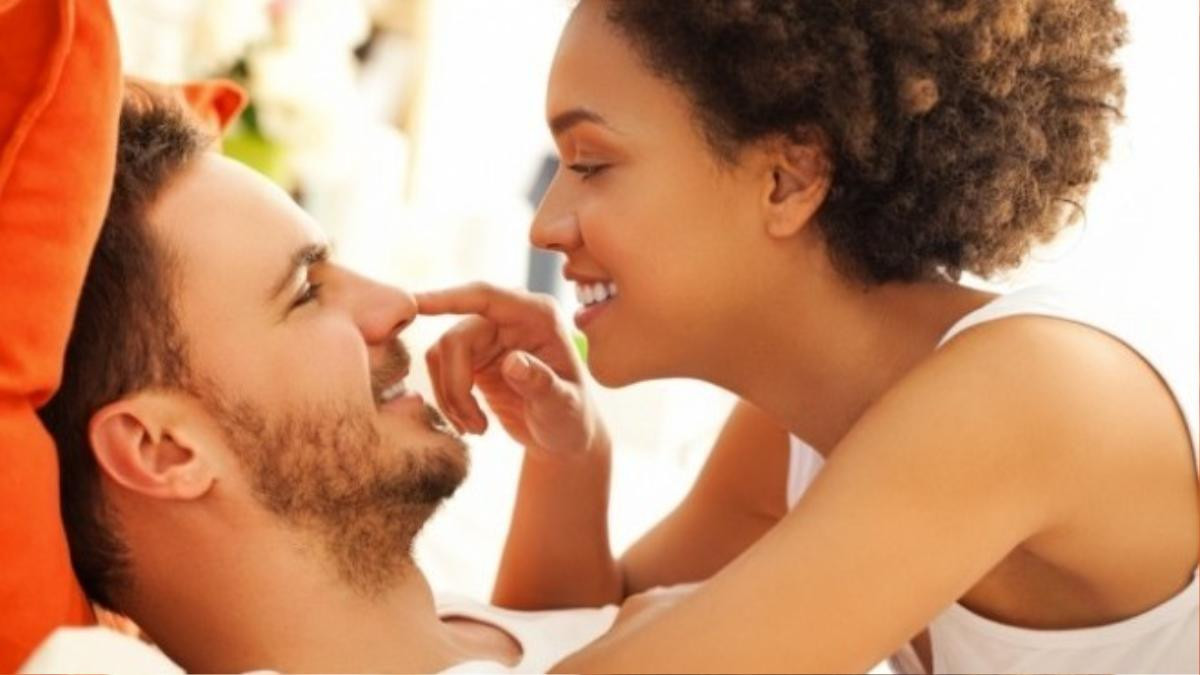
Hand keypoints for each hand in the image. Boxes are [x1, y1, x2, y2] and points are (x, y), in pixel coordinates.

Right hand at [416, 283, 607, 457]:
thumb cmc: (571, 418)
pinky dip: (449, 400)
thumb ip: (542, 384)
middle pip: (457, 338)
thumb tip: (513, 361)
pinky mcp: (473, 356)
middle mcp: (510, 318)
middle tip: (474, 428)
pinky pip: (442, 370)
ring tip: (475, 429)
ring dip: (451, 397)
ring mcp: (489, 335)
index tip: (415, 303)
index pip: (486, 298)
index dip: (449, 298)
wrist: (561, 434)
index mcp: (538, 316)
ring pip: (442, 354)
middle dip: (456, 387)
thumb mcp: (564, 406)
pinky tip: (470, 424)